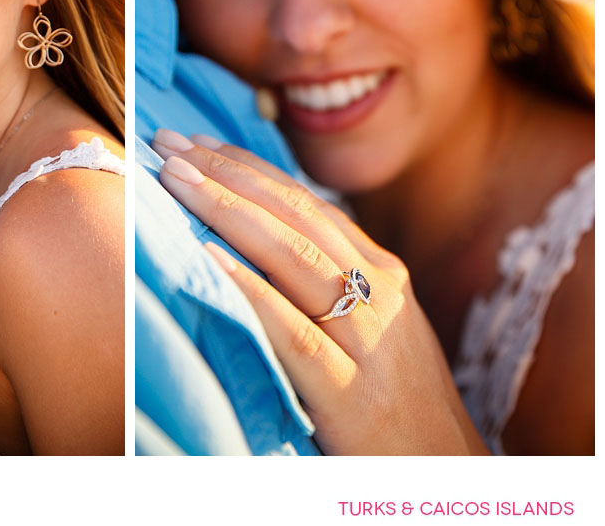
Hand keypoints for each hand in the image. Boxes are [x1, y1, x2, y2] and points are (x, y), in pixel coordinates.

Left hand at [152, 128, 486, 454]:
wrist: (448, 475)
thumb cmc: (395, 397)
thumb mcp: (370, 325)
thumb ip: (325, 279)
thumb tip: (251, 239)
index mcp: (379, 270)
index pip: (303, 201)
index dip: (246, 166)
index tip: (194, 142)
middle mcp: (377, 290)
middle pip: (293, 214)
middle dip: (226, 172)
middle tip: (167, 143)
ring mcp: (368, 338)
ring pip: (293, 257)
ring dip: (228, 210)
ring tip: (175, 179)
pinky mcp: (352, 393)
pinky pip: (294, 332)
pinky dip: (251, 291)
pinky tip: (209, 259)